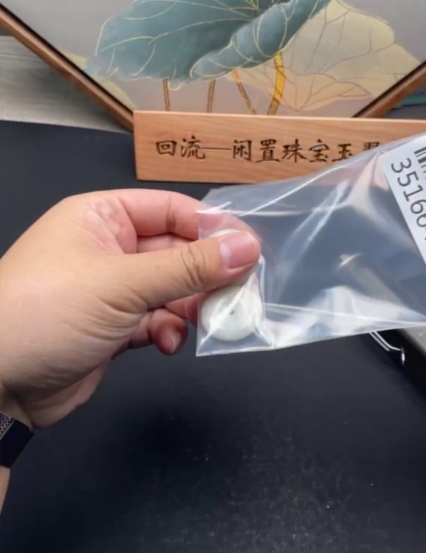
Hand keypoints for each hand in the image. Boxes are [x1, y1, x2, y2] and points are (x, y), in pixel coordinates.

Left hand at [0, 190, 258, 428]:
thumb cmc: (47, 313)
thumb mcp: (122, 283)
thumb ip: (188, 267)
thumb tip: (247, 247)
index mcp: (101, 216)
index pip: (171, 209)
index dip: (212, 227)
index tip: (251, 250)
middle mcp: (107, 248)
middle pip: (176, 251)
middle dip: (206, 274)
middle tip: (241, 294)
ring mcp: (109, 290)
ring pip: (171, 290)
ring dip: (191, 306)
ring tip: (209, 322)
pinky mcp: (112, 329)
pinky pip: (156, 320)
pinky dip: (169, 330)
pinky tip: (169, 343)